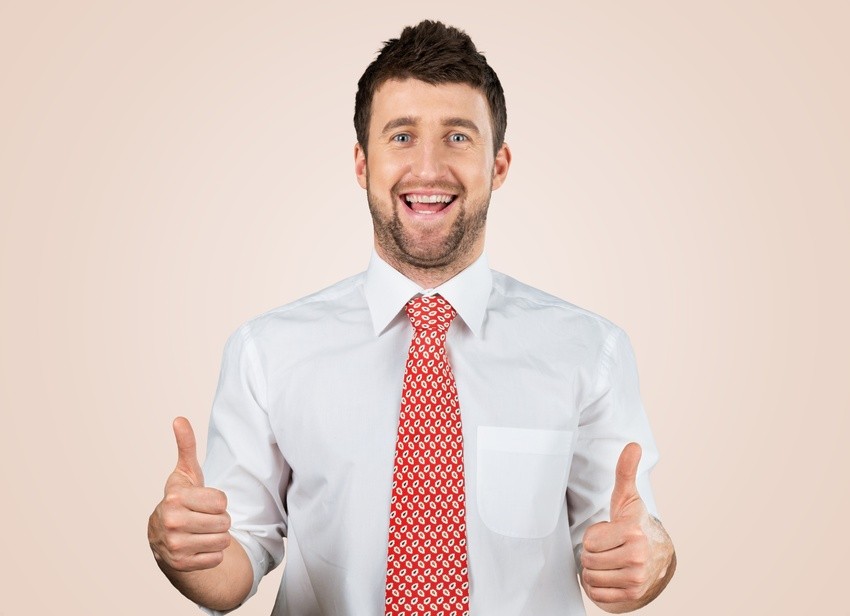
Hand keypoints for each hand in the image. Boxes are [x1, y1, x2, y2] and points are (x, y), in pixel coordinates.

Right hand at [148, 417, 230, 572]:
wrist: (163, 536)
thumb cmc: (182, 499)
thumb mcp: (185, 473)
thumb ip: (186, 446)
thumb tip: (179, 419)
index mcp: (175, 498)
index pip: (221, 500)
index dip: (218, 501)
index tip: (203, 501)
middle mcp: (172, 522)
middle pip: (224, 521)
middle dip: (220, 520)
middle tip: (204, 518)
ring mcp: (175, 546)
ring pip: (223, 540)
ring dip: (218, 536)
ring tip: (201, 531)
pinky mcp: (182, 564)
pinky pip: (217, 557)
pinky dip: (212, 554)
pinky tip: (198, 546)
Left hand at [580, 443, 674, 611]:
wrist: (658, 555)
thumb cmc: (636, 523)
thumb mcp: (628, 498)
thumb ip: (625, 471)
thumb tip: (633, 445)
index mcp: (633, 533)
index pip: (589, 541)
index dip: (593, 535)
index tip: (607, 531)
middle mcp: (638, 558)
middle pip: (588, 561)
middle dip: (592, 553)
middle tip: (607, 547)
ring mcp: (636, 580)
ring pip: (591, 578)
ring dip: (593, 570)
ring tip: (608, 559)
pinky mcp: (632, 596)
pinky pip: (598, 595)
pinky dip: (598, 587)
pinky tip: (609, 574)